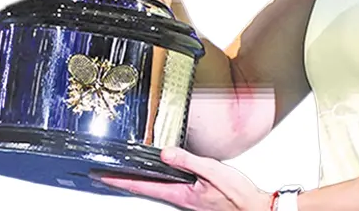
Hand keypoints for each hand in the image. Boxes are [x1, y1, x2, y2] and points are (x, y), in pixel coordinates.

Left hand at [94, 147, 271, 210]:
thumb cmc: (238, 196)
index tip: (104, 176)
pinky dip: (157, 181)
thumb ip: (189, 161)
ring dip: (140, 182)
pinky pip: (170, 188)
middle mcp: (181, 199)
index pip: (144, 186)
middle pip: (146, 189)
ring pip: (157, 189)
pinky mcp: (196, 198)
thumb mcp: (213, 172)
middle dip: (126, 181)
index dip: (122, 181)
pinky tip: (158, 176)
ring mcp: (188, 199)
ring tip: (124, 174)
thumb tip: (166, 153)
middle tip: (106, 175)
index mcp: (181, 194)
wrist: (254, 209)